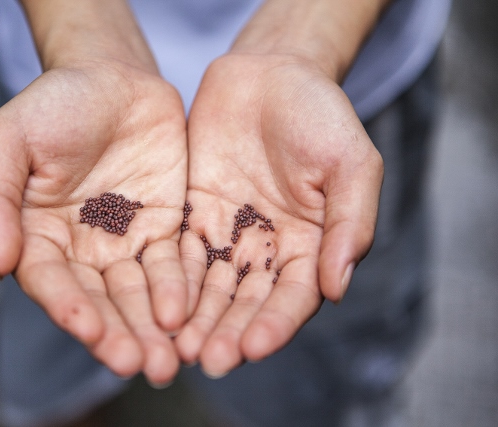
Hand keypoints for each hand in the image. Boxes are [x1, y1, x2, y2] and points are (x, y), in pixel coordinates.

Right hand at [0, 61, 187, 384]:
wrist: (112, 76)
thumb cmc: (54, 103)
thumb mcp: (7, 139)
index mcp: (38, 235)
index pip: (51, 282)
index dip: (68, 308)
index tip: (88, 330)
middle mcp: (82, 249)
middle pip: (100, 301)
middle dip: (119, 333)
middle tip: (141, 365)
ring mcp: (125, 242)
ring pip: (139, 294)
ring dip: (152, 328)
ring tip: (168, 360)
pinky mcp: (164, 230)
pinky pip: (173, 265)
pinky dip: (180, 290)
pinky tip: (188, 314)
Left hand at [175, 54, 382, 376]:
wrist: (270, 74)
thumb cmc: (320, 114)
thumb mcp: (351, 163)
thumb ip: (351, 223)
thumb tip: (339, 287)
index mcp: (309, 245)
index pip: (293, 297)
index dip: (274, 325)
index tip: (252, 347)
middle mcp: (265, 250)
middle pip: (245, 302)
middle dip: (227, 332)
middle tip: (206, 359)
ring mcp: (226, 234)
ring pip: (208, 287)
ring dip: (194, 318)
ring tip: (176, 346)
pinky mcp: (192, 215)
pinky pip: (177, 253)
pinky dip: (168, 280)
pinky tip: (154, 303)